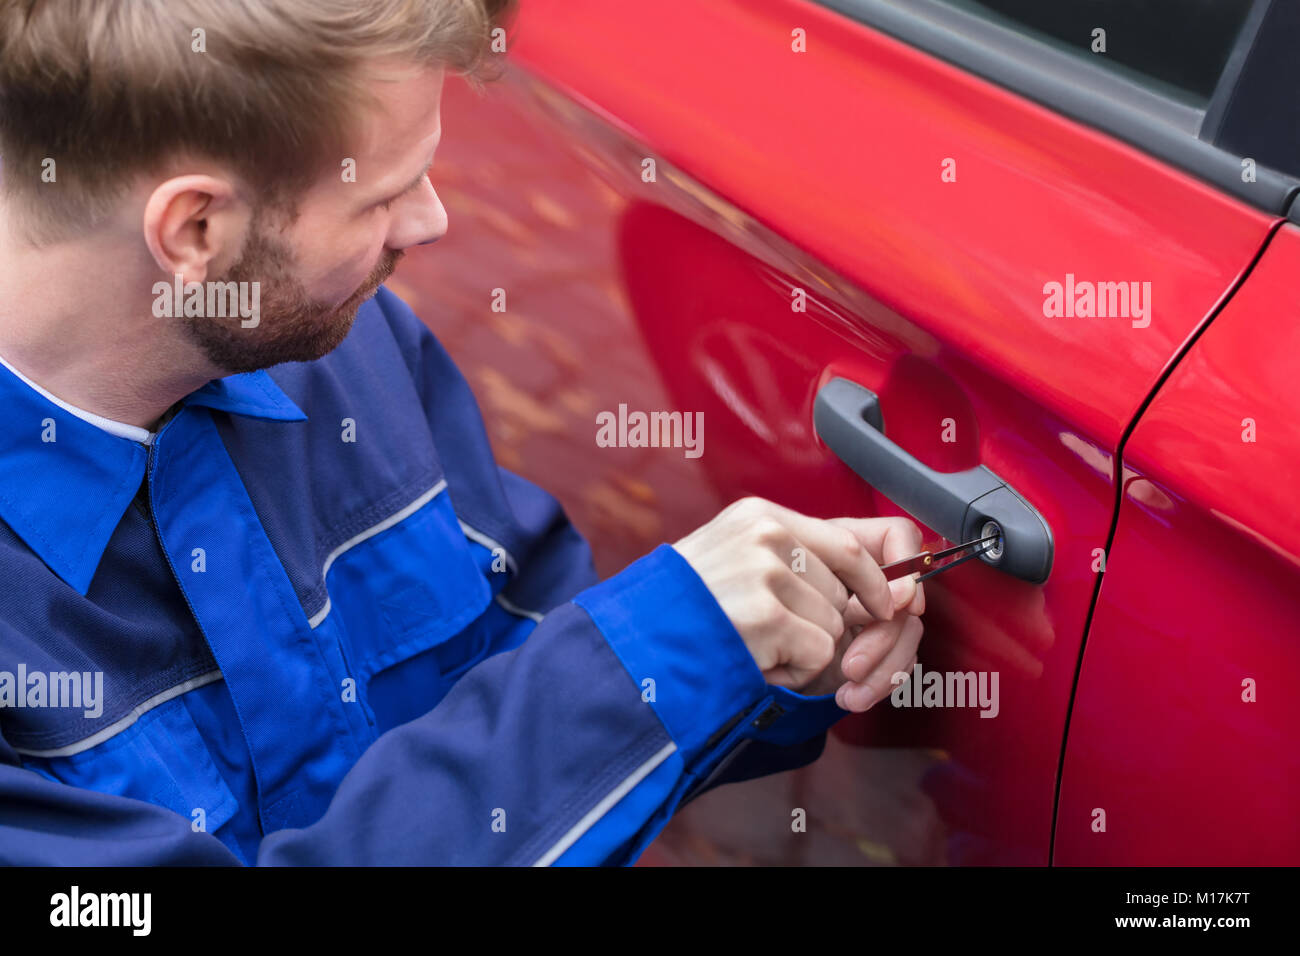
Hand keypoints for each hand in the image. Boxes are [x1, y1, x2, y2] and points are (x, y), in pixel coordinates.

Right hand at [671, 497, 923, 701]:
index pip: (850, 543)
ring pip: (833, 626)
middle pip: (843, 593)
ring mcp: (765, 573)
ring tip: (752, 645)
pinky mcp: (766, 616)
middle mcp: (767, 536)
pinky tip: (754, 661)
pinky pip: (817, 654)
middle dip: (823, 627)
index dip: (877, 581)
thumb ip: (797, 563)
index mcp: (760, 517)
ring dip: (803, 652)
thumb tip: (889, 589)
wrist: (632, 643)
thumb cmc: (683, 611)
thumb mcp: (734, 561)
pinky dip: (793, 672)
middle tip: (773, 638)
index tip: (885, 606)